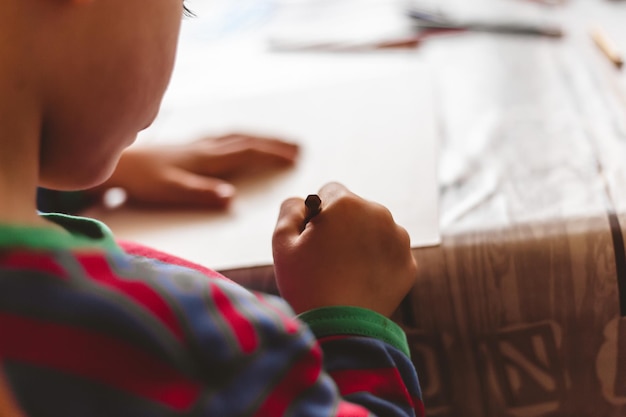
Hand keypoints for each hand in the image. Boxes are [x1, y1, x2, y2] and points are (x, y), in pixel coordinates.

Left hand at [99, 133, 298, 208]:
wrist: (118, 164)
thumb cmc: (144, 181)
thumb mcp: (171, 191)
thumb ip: (201, 193)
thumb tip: (231, 197)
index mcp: (207, 159)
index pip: (247, 153)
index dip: (272, 154)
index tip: (295, 158)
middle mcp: (206, 147)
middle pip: (247, 140)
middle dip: (274, 143)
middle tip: (299, 147)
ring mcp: (198, 144)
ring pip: (238, 136)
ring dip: (261, 137)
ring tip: (280, 142)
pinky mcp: (190, 145)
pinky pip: (225, 136)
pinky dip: (242, 136)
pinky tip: (241, 139)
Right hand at [272, 182, 416, 316]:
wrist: (341, 329)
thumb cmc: (306, 284)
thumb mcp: (282, 242)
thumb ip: (289, 209)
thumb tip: (302, 202)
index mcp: (347, 203)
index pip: (329, 191)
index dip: (317, 214)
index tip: (313, 238)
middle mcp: (379, 213)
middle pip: (354, 210)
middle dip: (342, 226)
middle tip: (327, 259)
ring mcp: (399, 239)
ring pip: (374, 230)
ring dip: (362, 242)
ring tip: (345, 273)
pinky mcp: (409, 264)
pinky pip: (389, 254)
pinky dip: (378, 263)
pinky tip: (361, 282)